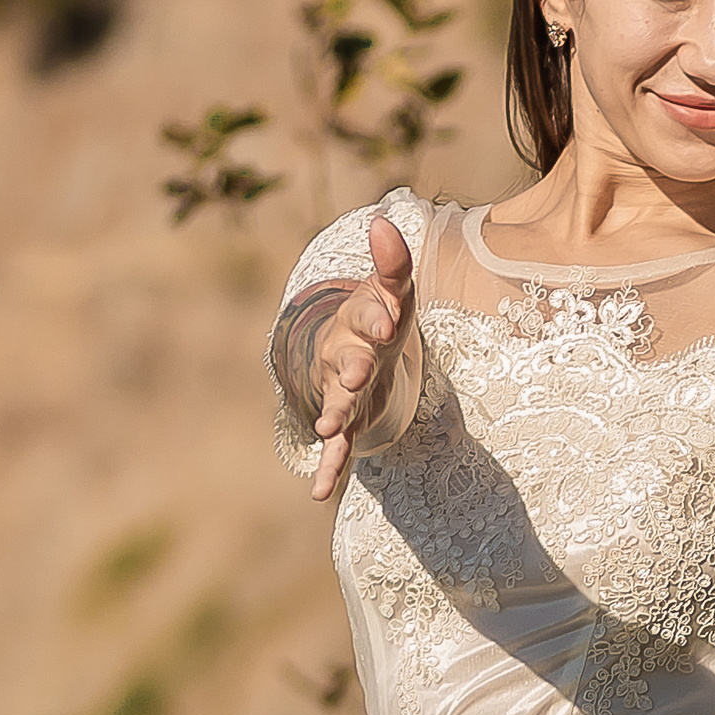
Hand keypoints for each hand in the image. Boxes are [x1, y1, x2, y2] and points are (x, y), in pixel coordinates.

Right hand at [304, 214, 417, 502]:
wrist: (362, 351)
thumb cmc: (382, 319)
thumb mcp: (395, 292)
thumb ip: (393, 263)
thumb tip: (385, 222)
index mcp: (358, 321)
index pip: (370, 313)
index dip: (378, 314)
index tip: (389, 316)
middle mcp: (343, 355)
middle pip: (347, 360)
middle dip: (352, 364)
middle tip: (358, 371)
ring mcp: (342, 390)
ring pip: (337, 402)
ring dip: (334, 412)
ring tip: (327, 426)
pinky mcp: (347, 422)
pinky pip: (338, 449)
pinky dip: (330, 469)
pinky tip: (320, 492)